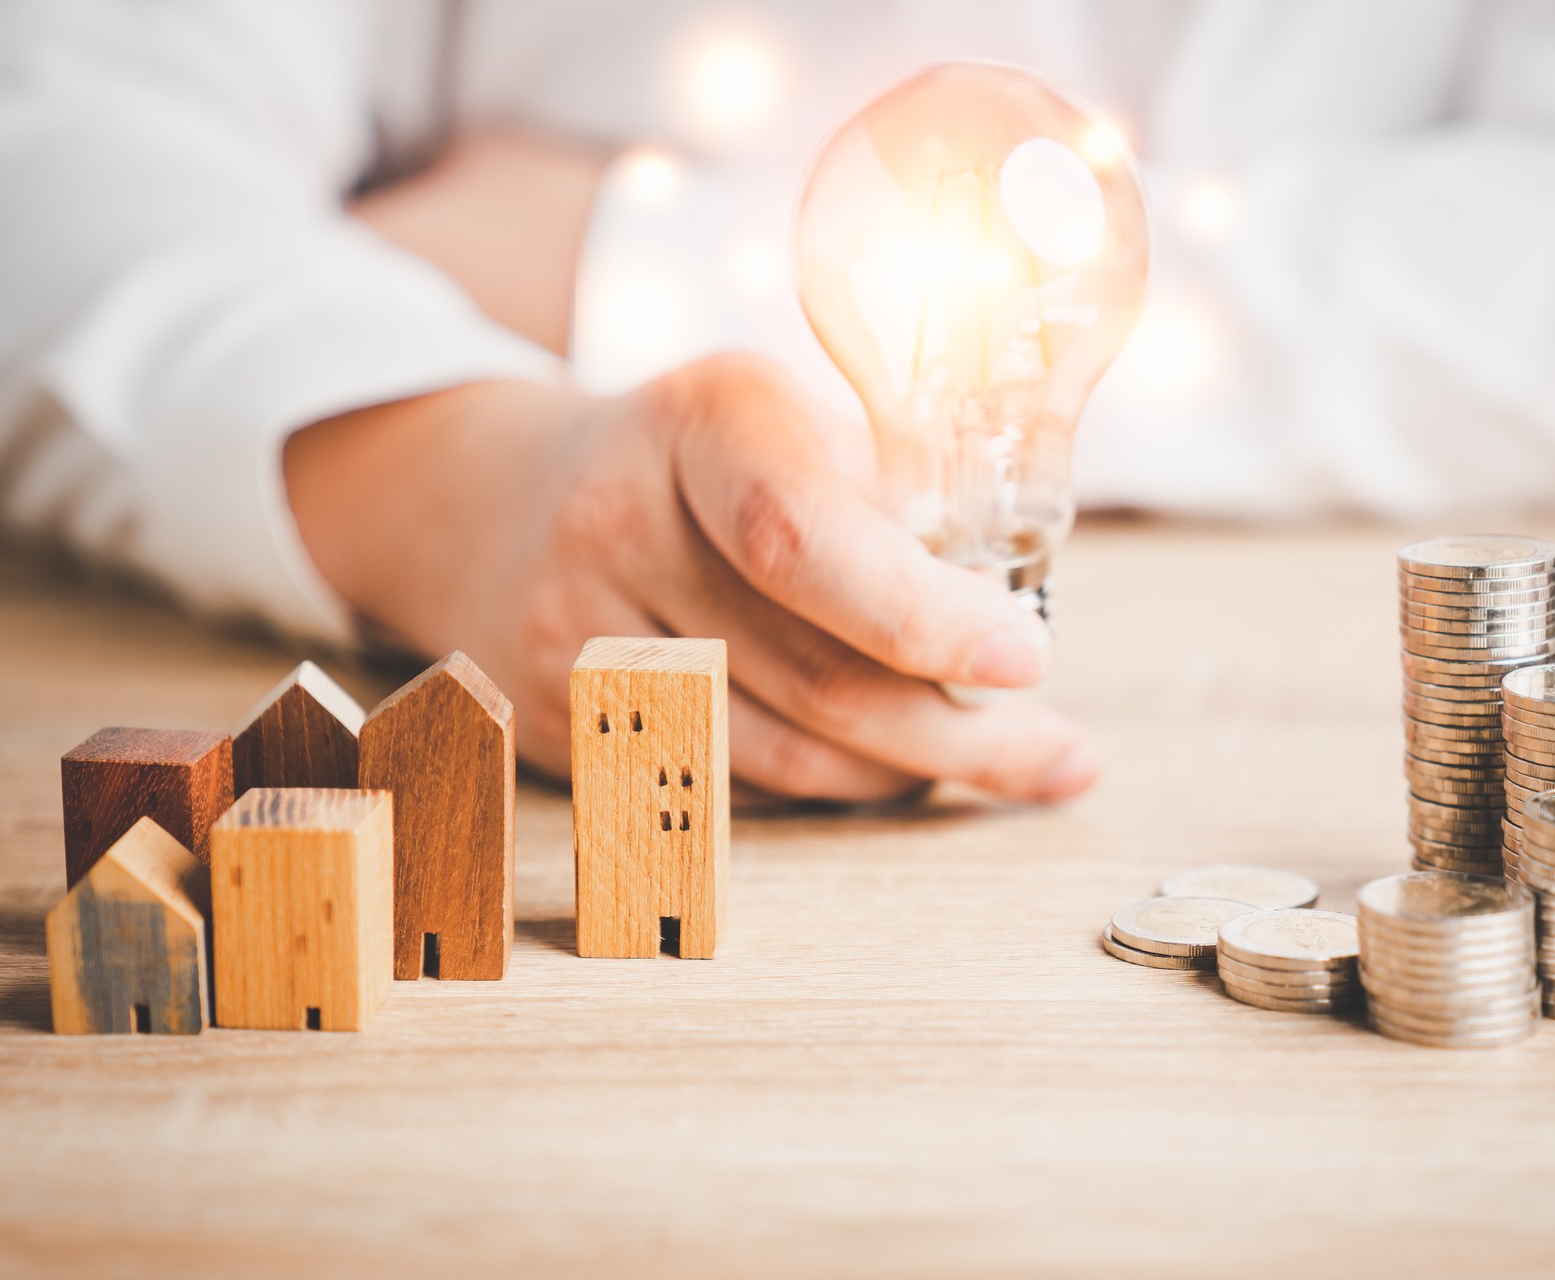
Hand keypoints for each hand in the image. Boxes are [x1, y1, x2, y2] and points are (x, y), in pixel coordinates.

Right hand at [284, 358, 1099, 802]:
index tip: (1029, 658)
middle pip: (813, 673)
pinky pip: (733, 785)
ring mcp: (577, 635)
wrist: (491, 502)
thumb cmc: (694, 460)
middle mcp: (620, 524)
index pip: (807, 536)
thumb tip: (1013, 610)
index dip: (922, 612)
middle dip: (961, 733)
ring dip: (909, 771)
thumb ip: (882, 494)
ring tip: (1003, 762)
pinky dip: (828, 780)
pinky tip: (886, 763)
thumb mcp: (780, 419)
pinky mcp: (561, 726)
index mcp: (702, 420)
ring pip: (782, 754)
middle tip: (1063, 755)